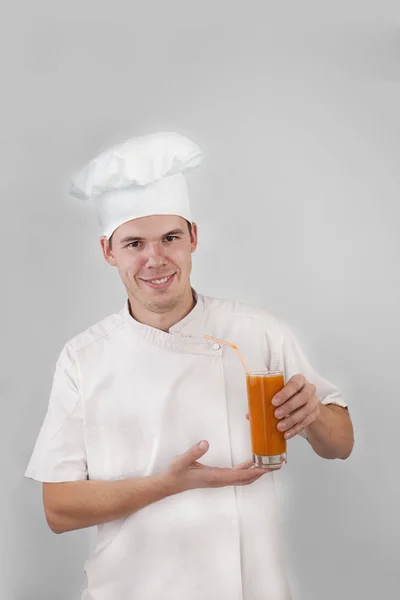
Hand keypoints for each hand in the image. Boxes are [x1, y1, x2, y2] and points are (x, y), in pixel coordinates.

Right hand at [164, 441, 278, 494]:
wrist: (169, 484)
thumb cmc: (176, 473)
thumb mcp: (182, 460)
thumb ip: (193, 452)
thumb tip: (205, 443)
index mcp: (215, 477)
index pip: (239, 476)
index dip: (255, 471)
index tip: (267, 467)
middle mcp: (220, 480)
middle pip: (246, 479)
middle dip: (261, 472)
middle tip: (275, 464)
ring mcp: (219, 480)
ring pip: (243, 478)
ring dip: (256, 472)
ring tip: (268, 463)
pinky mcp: (217, 477)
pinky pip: (237, 475)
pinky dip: (247, 470)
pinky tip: (250, 463)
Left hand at [246, 374, 319, 439]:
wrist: (306, 403)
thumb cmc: (290, 395)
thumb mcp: (281, 393)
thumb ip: (266, 400)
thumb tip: (249, 414)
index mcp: (299, 380)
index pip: (294, 383)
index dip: (285, 393)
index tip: (274, 401)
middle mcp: (309, 389)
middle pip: (302, 397)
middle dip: (288, 407)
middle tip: (276, 415)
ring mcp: (314, 402)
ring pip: (306, 411)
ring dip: (292, 420)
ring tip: (280, 427)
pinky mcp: (315, 414)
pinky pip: (306, 422)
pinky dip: (296, 429)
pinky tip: (287, 434)